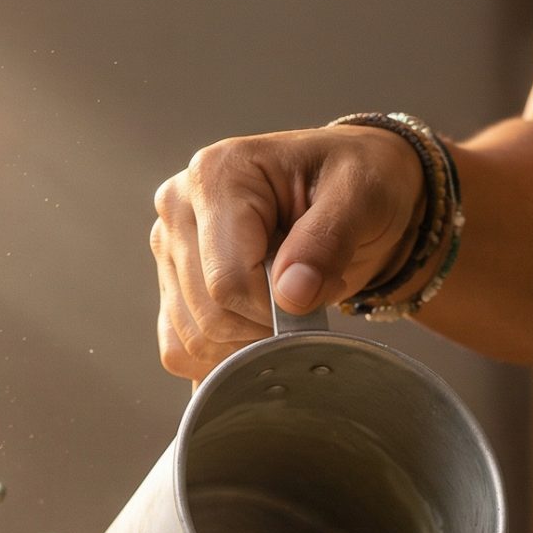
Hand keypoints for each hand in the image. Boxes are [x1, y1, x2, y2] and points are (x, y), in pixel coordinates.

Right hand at [150, 125, 424, 379]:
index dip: (277, 310)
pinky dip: (223, 359)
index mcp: (216, 174)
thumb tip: (291, 294)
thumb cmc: (354, 182)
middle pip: (208, 314)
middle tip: (308, 298)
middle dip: (266, 328)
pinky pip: (181, 349)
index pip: (226, 281)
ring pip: (192, 339)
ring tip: (286, 304)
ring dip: (248, 345)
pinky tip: (259, 331)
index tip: (319, 291)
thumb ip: (327, 240)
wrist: (349, 193)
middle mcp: (179, 207)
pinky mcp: (173, 282)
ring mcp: (171, 247)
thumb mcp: (361, 196)